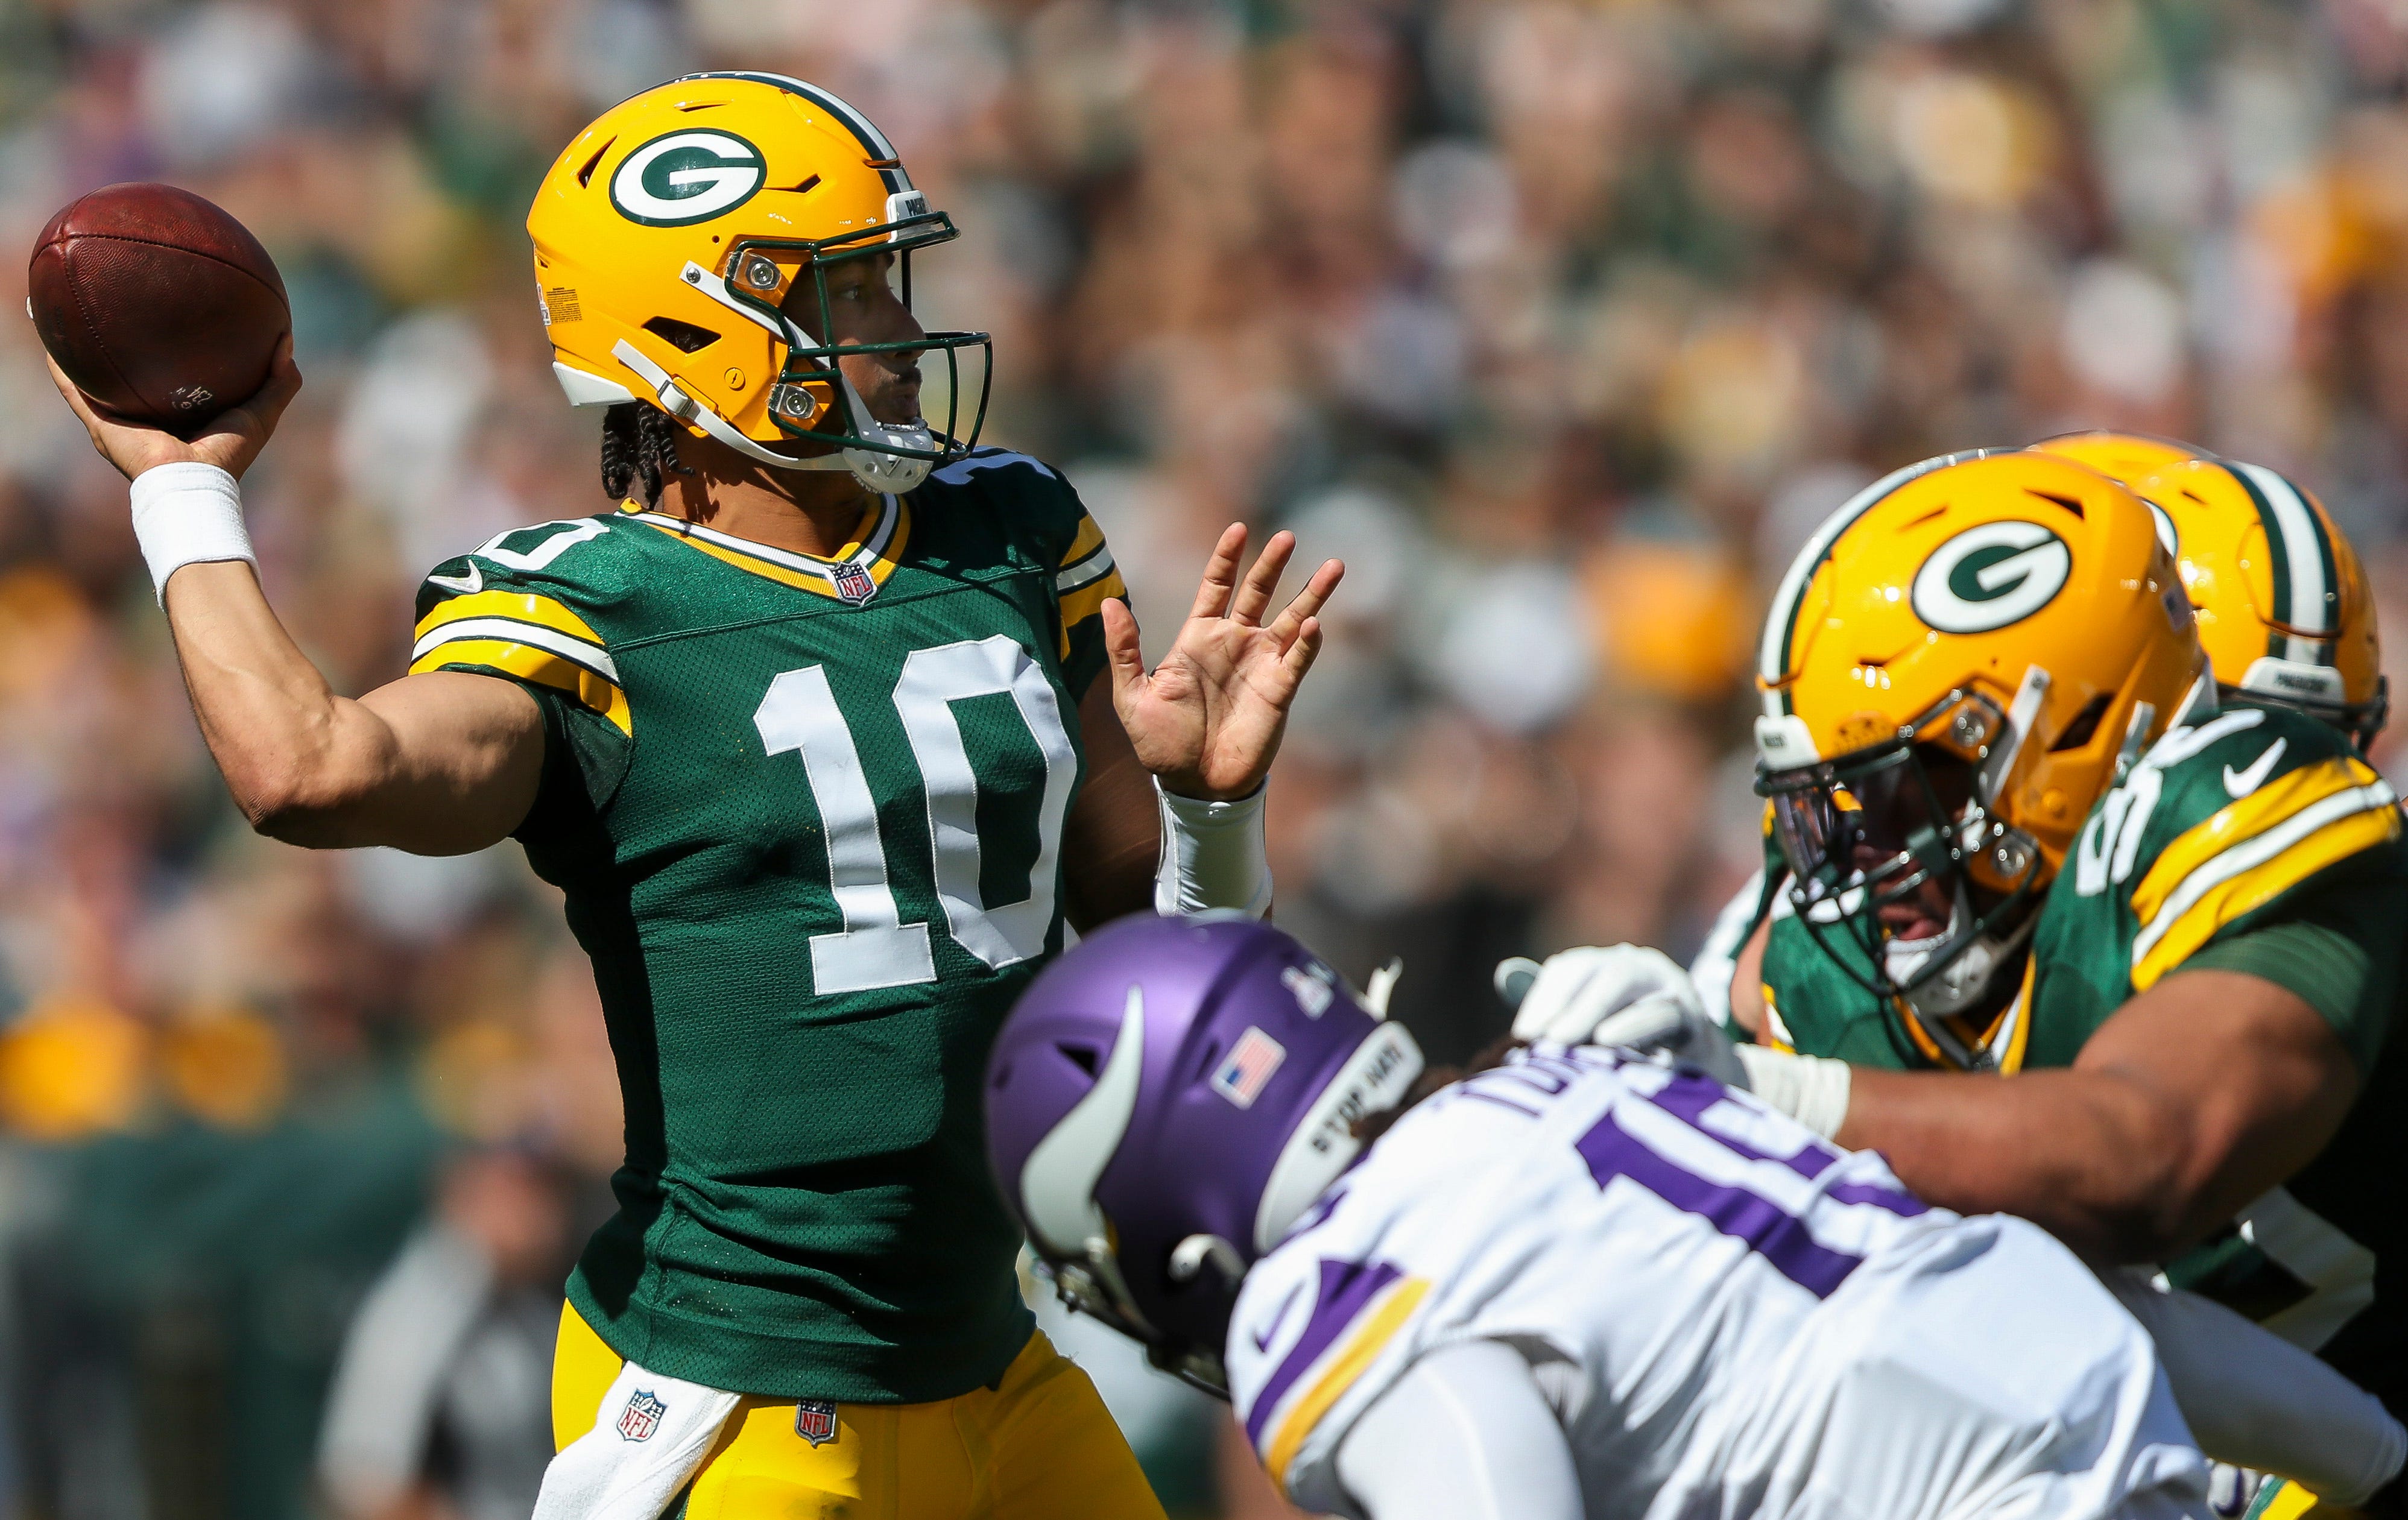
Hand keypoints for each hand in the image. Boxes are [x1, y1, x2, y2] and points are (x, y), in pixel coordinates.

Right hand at [45, 334, 301, 481]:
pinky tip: (49, 339)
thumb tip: (287, 340)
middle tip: (113, 307)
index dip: (168, 351)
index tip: (168, 317)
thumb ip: (278, 381)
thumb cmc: (226, 455)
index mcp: (178, 412)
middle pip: (129, 373)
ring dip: (78, 350)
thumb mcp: (261, 413)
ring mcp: (118, 420)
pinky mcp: (98, 423)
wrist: (191, 485)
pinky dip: (59, 366)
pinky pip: (72, 389)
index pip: (170, 376)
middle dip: (119, 345)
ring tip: (66, 316)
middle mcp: (144, 415)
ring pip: (92, 377)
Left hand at [1104, 524, 1340, 800]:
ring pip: (1291, 618)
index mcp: (1198, 638)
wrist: (1194, 785)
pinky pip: (1298, 658)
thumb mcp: (1132, 697)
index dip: (1227, 557)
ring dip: (1311, 593)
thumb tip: (1109, 604)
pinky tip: (1312, 622)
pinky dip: (1308, 640)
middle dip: (1272, 564)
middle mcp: (1234, 644)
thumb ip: (1124, 650)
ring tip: (1333, 566)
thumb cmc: (1161, 744)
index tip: (1237, 529)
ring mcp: (1260, 664)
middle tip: (1286, 535)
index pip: (1216, 586)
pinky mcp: (1280, 689)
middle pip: (1259, 592)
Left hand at [1509, 944, 1749, 1089]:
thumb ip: (1551, 1005)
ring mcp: (1666, 984)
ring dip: (1590, 1007)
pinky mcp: (1693, 1015)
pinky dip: (1632, 1024)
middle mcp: (1635, 966)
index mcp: (1605, 967)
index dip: (1542, 997)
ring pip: (1623, 980)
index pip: (1567, 969)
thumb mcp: (1590, 1029)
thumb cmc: (1632, 1048)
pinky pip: (1661, 1012)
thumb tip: (1505, 975)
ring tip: (1563, 1038)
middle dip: (1562, 1002)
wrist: (1697, 1071)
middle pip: (1594, 970)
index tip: (1521, 1034)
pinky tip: (1607, 1041)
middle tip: (1536, 1039)